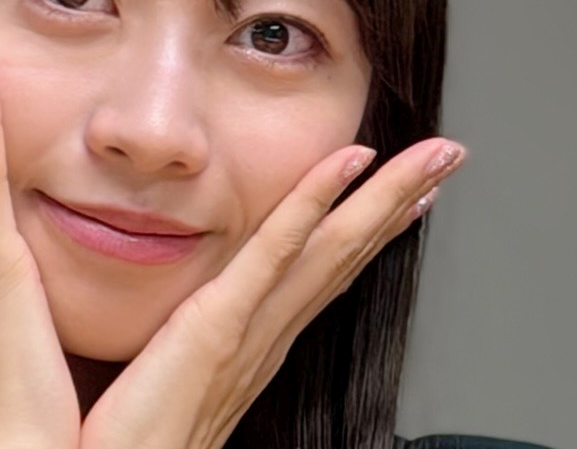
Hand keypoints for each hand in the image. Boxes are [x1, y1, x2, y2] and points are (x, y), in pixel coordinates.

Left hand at [80, 137, 463, 448]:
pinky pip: (273, 253)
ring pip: (332, 248)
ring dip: (385, 195)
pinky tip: (347, 162)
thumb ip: (193, 335)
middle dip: (399, 200)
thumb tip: (197, 313)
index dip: (372, 229)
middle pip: (347, 253)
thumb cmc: (130, 435)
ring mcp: (249, 331)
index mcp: (257, 342)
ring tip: (431, 156)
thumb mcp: (173, 372)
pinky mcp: (215, 327)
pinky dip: (313, 202)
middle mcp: (268, 336)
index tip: (409, 194)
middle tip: (446, 156)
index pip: (327, 273)